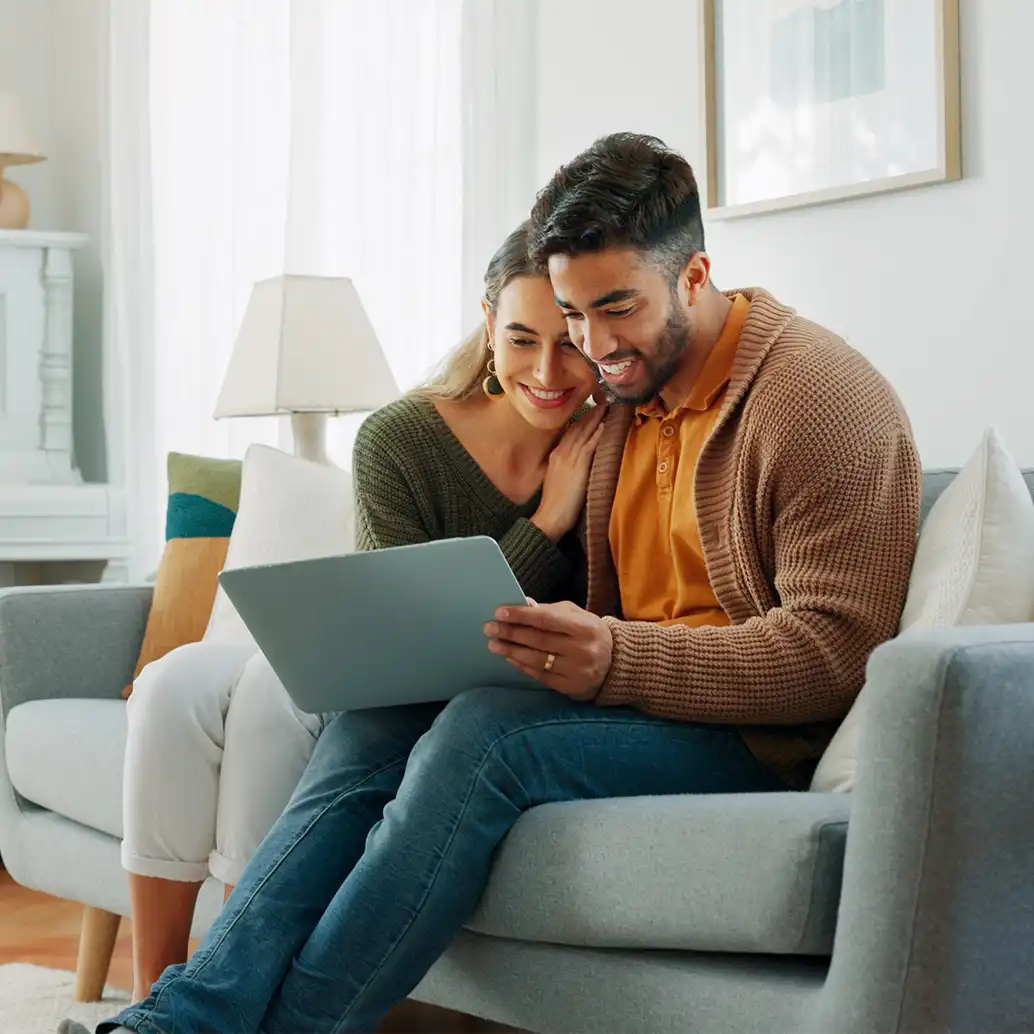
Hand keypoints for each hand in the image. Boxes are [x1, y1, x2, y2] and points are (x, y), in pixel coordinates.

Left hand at [485, 601, 612, 699]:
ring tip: (494, 644)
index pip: (547, 619)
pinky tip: (510, 657)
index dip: (522, 616)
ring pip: (536, 660)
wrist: (616, 664)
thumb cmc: (589, 633)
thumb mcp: (577, 615)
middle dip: (511, 633)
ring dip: (511, 651)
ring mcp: (576, 671)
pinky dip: (522, 665)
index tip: (500, 612)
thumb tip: (524, 605)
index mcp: (585, 627)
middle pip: (538, 640)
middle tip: (490, 628)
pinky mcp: (570, 687)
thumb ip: (551, 610)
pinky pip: (540, 675)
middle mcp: (582, 650)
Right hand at [530, 405, 605, 541]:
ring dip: (595, 419)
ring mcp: (569, 459)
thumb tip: (576, 462)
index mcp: (555, 455)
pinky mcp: (578, 466)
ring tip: (606, 408)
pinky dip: (596, 434)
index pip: (569, 432)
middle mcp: (561, 453)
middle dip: (589, 415)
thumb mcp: (557, 479)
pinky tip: (604, 425)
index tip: (590, 411)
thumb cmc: (554, 504)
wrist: (550, 516)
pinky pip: (589, 445)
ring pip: (583, 433)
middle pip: (577, 428)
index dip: (581, 421)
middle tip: (601, 402)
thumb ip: (565, 467)